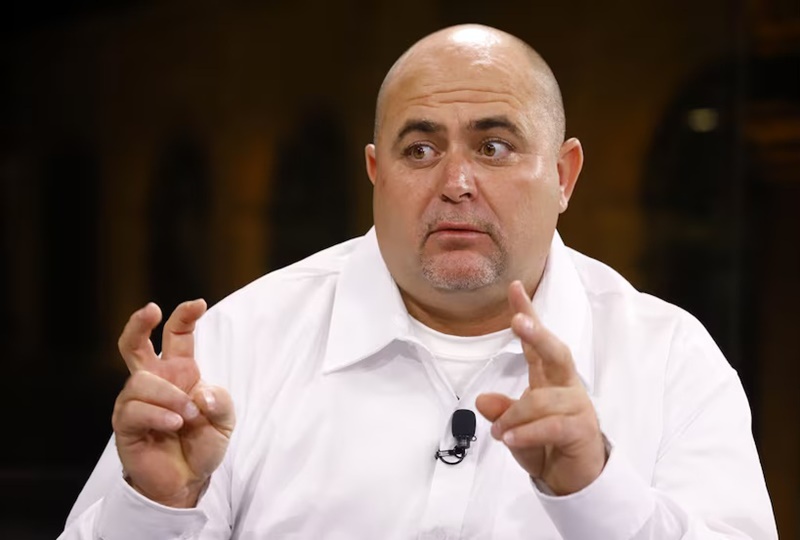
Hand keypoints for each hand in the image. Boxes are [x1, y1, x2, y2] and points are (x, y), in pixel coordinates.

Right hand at [112, 300, 234, 506]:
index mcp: (179, 372)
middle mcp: (154, 382)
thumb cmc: (202, 444)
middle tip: (151, 310)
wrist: (187, 481)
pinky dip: (158, 415)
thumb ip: (220, 401)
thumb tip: (200, 393)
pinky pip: (134, 410)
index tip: (198, 304)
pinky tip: (174, 425)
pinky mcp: (125, 425)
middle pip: (134, 344)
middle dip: (138, 322)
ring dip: (170, 398)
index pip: (177, 335)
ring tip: (187, 418)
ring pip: (141, 382)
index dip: (184, 316)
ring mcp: (135, 402)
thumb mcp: (225, 421)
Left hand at [475, 281, 605, 495]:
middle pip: (556, 351)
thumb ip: (501, 412)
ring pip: (541, 399)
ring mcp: (577, 406)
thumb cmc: (546, 446)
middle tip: (518, 321)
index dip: (528, 312)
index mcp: (550, 378)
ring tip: (500, 433)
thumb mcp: (515, 428)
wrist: (575, 480)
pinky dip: (526, 432)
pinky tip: (509, 438)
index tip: (515, 287)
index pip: (537, 342)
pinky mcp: (582, 430)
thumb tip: (482, 400)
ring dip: (515, 416)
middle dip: (537, 334)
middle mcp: (566, 386)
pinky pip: (550, 425)